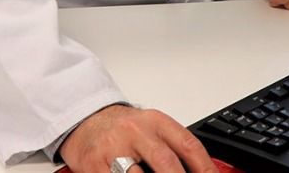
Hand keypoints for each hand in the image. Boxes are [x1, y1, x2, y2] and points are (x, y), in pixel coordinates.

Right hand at [61, 104, 217, 172]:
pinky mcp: (94, 164)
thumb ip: (172, 149)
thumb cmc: (122, 129)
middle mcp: (136, 131)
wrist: (83, 121)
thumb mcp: (150, 129)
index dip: (205, 168)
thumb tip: (200, 170)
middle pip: (166, 163)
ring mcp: (114, 148)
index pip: (188, 145)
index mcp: (156, 122)